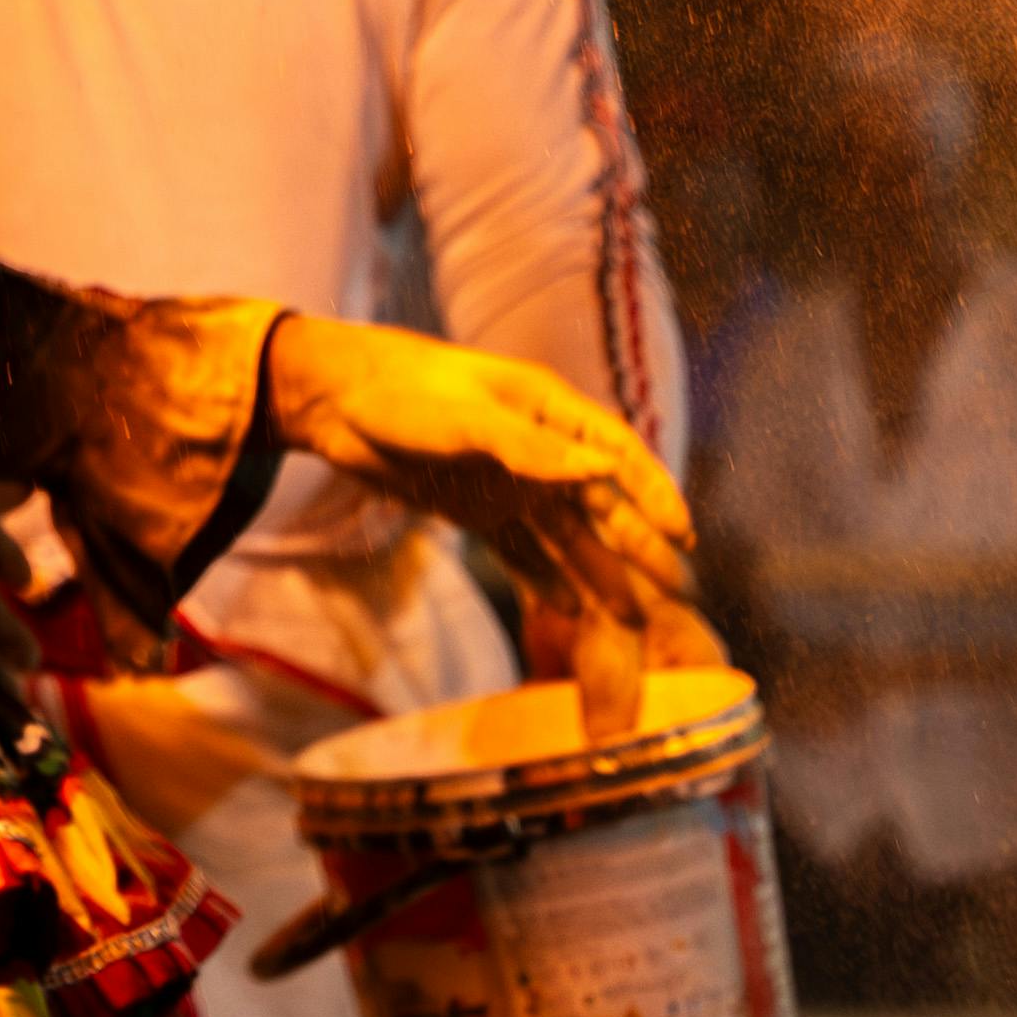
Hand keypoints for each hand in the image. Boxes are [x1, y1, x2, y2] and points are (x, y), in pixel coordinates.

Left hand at [266, 315, 705, 731]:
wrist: (334, 404)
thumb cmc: (402, 394)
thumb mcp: (466, 418)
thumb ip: (531, 447)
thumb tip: (606, 467)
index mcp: (546, 409)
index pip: (616, 453)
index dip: (654, 491)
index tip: (683, 535)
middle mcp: (538, 449)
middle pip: (602, 503)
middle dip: (640, 547)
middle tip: (679, 593)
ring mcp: (510, 484)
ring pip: (569, 536)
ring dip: (602, 574)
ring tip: (634, 621)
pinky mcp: (479, 512)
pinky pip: (525, 554)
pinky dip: (548, 582)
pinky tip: (572, 612)